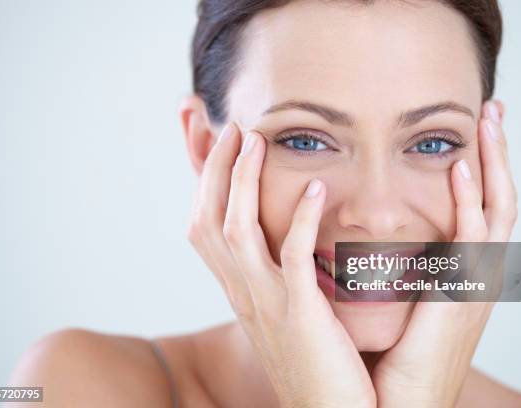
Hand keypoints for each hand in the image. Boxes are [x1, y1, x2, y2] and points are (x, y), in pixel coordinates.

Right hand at [187, 123, 375, 407]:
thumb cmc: (312, 361)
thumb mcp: (281, 311)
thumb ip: (275, 275)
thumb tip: (279, 241)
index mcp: (238, 290)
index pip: (204, 227)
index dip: (206, 183)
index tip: (223, 145)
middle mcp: (241, 293)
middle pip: (209, 219)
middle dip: (217, 170)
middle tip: (236, 129)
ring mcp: (267, 302)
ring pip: (238, 230)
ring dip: (245, 181)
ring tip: (260, 141)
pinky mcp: (300, 313)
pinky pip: (294, 257)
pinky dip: (302, 219)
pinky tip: (317, 189)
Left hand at [372, 100, 516, 406]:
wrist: (399, 401)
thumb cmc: (395, 352)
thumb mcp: (406, 301)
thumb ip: (405, 264)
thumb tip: (376, 235)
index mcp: (465, 271)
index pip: (482, 206)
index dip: (483, 167)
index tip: (471, 132)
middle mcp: (480, 272)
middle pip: (500, 198)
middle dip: (498, 153)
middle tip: (492, 109)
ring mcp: (477, 282)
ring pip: (498, 208)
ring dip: (494, 162)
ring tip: (488, 119)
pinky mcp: (462, 294)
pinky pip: (474, 238)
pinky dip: (472, 201)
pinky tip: (461, 168)